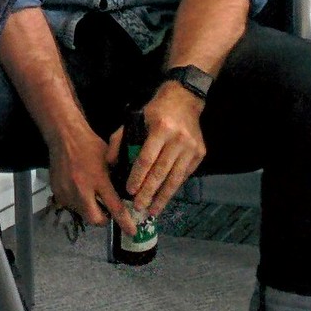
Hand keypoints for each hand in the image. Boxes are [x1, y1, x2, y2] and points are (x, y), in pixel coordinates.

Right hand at [48, 126, 133, 235]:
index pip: (115, 207)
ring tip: (91, 196)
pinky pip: (70, 206)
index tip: (132, 232)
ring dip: (89, 209)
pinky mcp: (57, 193)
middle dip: (104, 220)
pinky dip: (77, 203)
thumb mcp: (110, 159)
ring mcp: (67, 192)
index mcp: (98, 180)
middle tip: (107, 213)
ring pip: (82, 213)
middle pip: (95, 218)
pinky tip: (79, 190)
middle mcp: (82, 189)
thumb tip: (127, 194)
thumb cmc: (90, 145)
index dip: (125, 222)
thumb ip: (117, 178)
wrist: (64, 137)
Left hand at [122, 84, 206, 216]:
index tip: (130, 191)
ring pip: (175, 178)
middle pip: (161, 172)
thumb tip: (110, 163)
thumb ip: (120, 140)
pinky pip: (185, 175)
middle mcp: (178, 139)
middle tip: (139, 207)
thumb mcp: (134, 119)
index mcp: (160, 129)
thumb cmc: (155, 111)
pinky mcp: (200, 153)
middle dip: (149, 192)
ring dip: (163, 196)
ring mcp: (192, 147)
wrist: (185, 100)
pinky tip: (165, 198)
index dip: (138, 177)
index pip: (146, 159)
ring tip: (153, 210)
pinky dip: (174, 187)